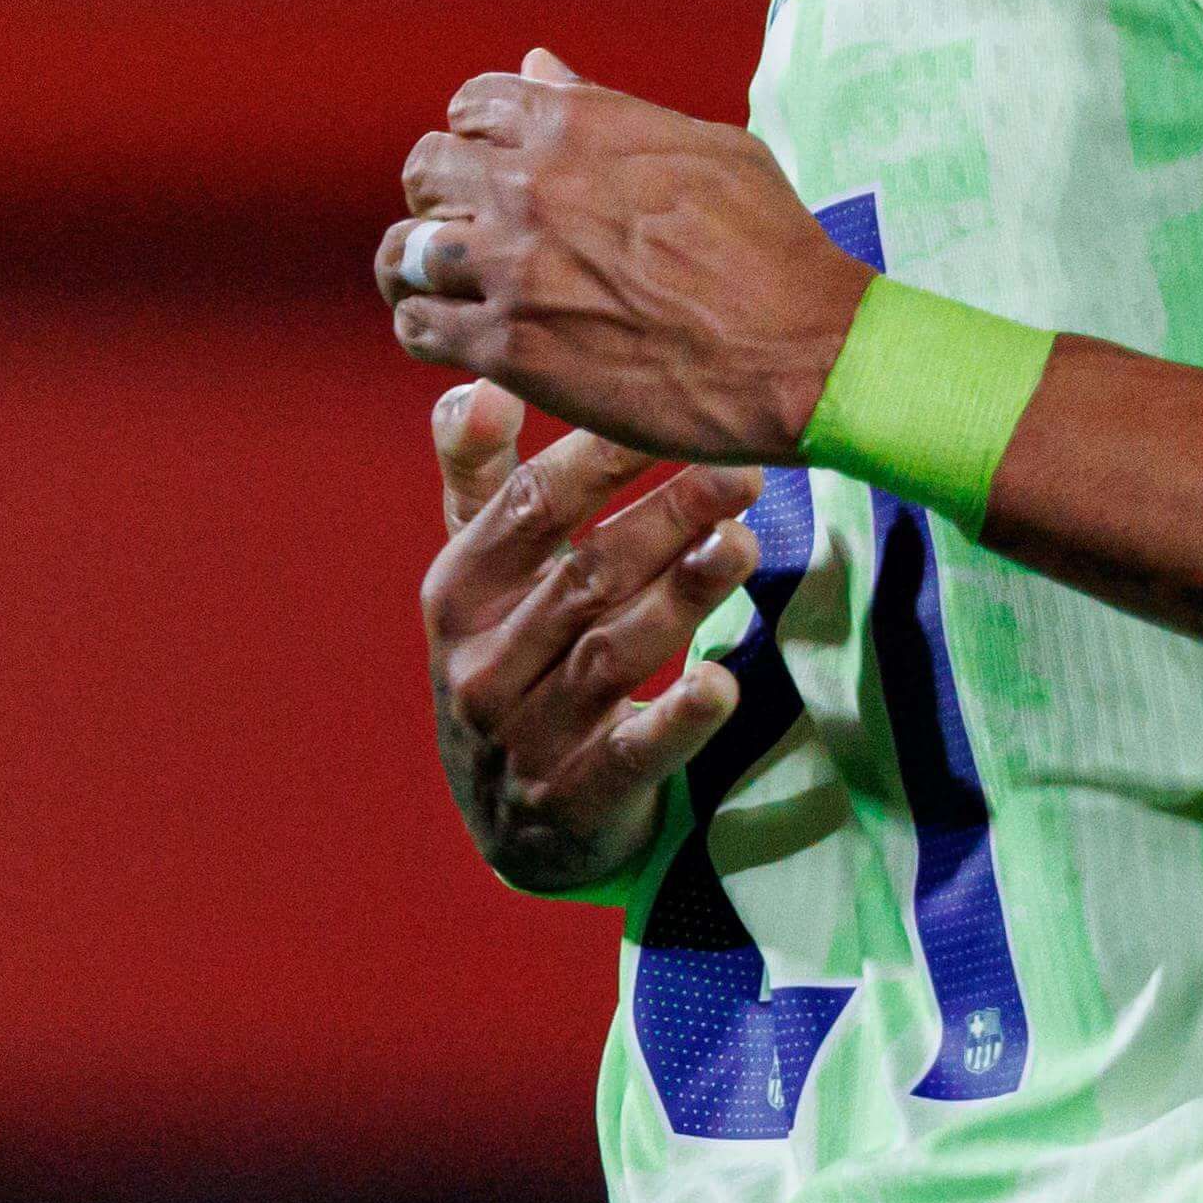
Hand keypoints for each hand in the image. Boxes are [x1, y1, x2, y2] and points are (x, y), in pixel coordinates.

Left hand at [383, 49, 868, 465]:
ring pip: (403, 252)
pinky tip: (456, 335)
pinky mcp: (509, 347)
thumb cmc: (773, 248)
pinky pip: (419, 327)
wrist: (800, 352)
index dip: (477, 134)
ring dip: (417, 267)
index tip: (494, 166)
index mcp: (575, 127)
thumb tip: (537, 65)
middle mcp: (529, 187)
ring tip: (441, 286)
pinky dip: (426, 327)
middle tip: (466, 228)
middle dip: (439, 196)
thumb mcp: (706, 148)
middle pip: (426, 171)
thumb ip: (607, 107)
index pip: (472, 105)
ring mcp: (511, 269)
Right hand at [423, 379, 762, 894]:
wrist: (518, 820)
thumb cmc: (513, 657)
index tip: (672, 404)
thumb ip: (478, 475)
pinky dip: (675, 722)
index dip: (600, 455)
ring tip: (746, 544)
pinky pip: (630, 755)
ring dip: (682, 597)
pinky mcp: (577, 799)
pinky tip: (722, 685)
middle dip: (665, 518)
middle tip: (740, 471)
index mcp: (456, 594)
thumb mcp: (482, 572)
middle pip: (582, 576)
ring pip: (610, 654)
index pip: (529, 509)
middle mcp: (481, 664)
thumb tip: (484, 382)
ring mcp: (525, 737)